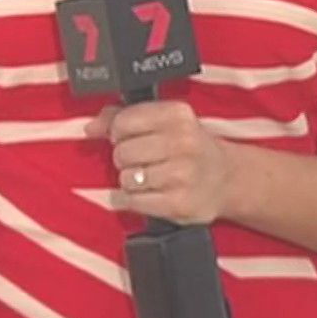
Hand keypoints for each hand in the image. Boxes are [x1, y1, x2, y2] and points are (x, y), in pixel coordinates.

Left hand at [86, 101, 236, 224]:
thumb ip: (123, 116)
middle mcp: (183, 142)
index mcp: (177, 115)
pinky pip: (134, 202)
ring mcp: (183, 174)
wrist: (225, 179)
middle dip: (124, 159)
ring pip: (127, 178)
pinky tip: (144, 194)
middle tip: (139, 161)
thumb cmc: (188, 147)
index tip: (125, 137)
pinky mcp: (179, 203)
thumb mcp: (163, 121)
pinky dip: (131, 200)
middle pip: (122, 152)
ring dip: (130, 181)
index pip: (124, 121)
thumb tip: (91, 128)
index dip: (117, 132)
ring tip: (146, 178)